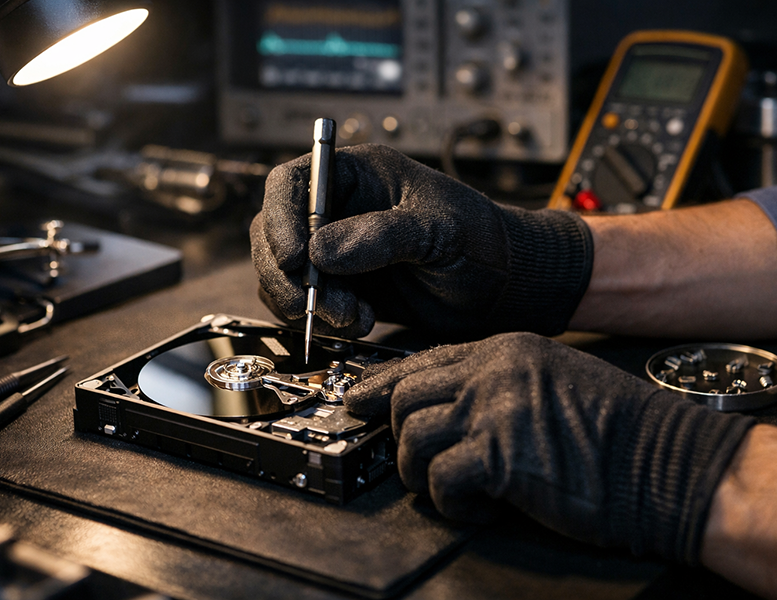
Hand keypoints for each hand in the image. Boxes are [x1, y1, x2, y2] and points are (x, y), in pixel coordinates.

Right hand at [251, 144, 593, 339]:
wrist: (501, 287)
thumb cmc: (481, 240)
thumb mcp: (439, 229)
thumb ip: (384, 236)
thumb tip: (322, 251)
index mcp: (357, 175)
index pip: (292, 183)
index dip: (280, 218)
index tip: (297, 258)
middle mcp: (338, 210)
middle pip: (275, 235)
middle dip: (290, 276)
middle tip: (322, 306)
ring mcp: (336, 251)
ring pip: (284, 275)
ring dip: (306, 303)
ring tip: (353, 317)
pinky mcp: (342, 288)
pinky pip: (305, 304)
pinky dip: (319, 320)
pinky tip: (357, 323)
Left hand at [345, 332, 755, 563]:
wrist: (669, 463)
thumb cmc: (618, 432)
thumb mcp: (553, 382)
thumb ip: (497, 385)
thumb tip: (444, 408)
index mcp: (506, 351)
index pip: (422, 361)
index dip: (381, 383)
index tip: (357, 399)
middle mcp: (494, 372)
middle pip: (406, 396)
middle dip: (399, 434)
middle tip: (411, 460)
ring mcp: (495, 411)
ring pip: (412, 437)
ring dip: (421, 472)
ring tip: (451, 487)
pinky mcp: (501, 456)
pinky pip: (440, 480)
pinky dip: (451, 502)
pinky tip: (476, 506)